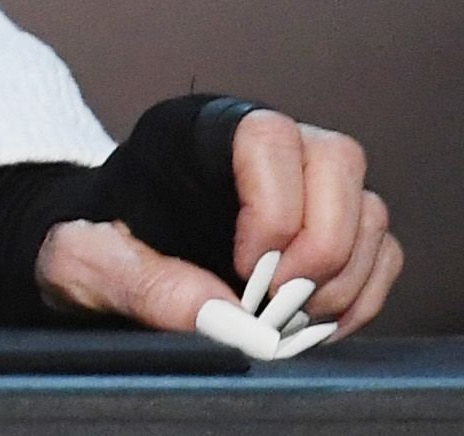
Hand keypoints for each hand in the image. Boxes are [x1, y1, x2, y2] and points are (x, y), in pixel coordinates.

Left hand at [38, 110, 399, 340]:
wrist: (93, 264)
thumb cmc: (84, 245)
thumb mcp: (81, 263)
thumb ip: (142, 283)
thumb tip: (225, 318)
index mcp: (193, 134)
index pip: (266, 134)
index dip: (274, 204)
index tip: (247, 271)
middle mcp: (259, 149)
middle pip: (338, 161)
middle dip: (323, 245)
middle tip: (277, 307)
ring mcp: (302, 187)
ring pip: (368, 210)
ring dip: (343, 279)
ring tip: (288, 325)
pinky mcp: (328, 232)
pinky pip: (381, 253)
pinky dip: (361, 298)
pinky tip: (312, 328)